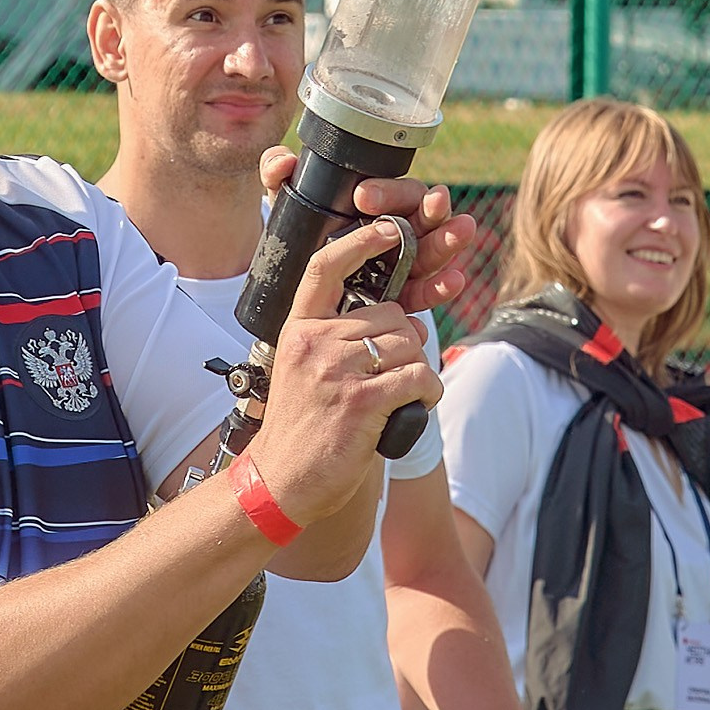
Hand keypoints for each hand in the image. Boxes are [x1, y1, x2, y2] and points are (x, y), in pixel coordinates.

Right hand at [249, 220, 443, 525]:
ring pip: (409, 344)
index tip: (389, 228)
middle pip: (391, 315)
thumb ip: (339, 338)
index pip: (325, 268)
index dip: (360, 241)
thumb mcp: (303, 369)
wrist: (281, 481)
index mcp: (299, 328)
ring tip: (402, 397)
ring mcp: (338, 369)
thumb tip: (403, 319)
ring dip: (418, 371)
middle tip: (396, 375)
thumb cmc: (301, 428)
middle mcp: (316, 341)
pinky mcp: (362, 400)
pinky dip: (427, 393)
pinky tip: (414, 408)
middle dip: (406, 342)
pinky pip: (418, 377)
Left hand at [257, 151, 475, 320]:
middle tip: (435, 202)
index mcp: (374, 203)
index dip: (385, 190)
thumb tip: (283, 161)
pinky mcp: (403, 296)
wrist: (297, 286)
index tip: (363, 198)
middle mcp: (396, 229)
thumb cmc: (299, 235)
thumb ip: (278, 174)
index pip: (391, 190)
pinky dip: (440, 287)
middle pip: (422, 214)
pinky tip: (453, 280)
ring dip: (447, 240)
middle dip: (431, 209)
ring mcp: (403, 263)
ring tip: (463, 230)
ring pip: (430, 250)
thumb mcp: (287, 205)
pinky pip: (425, 292)